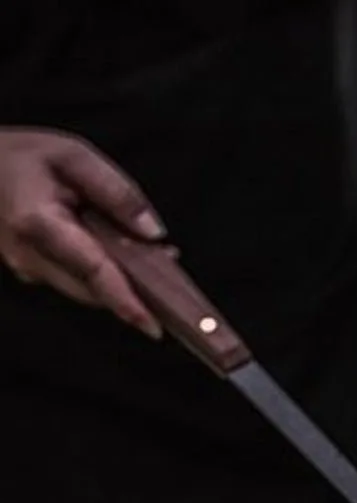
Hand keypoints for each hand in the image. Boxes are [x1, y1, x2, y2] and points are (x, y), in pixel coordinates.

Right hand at [0, 128, 164, 336]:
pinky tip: (126, 254)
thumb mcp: (72, 155)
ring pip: (88, 290)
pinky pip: (78, 282)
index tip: (153, 326)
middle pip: (96, 290)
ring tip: (156, 257)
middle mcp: (30, 256)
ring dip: (124, 282)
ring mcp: (28, 269)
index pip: (93, 272)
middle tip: (170, 270)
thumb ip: (116, 192)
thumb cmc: (19, 156)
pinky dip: (106, 275)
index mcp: (38, 224)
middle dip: (137, 290)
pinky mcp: (34, 272)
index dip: (126, 302)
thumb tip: (153, 233)